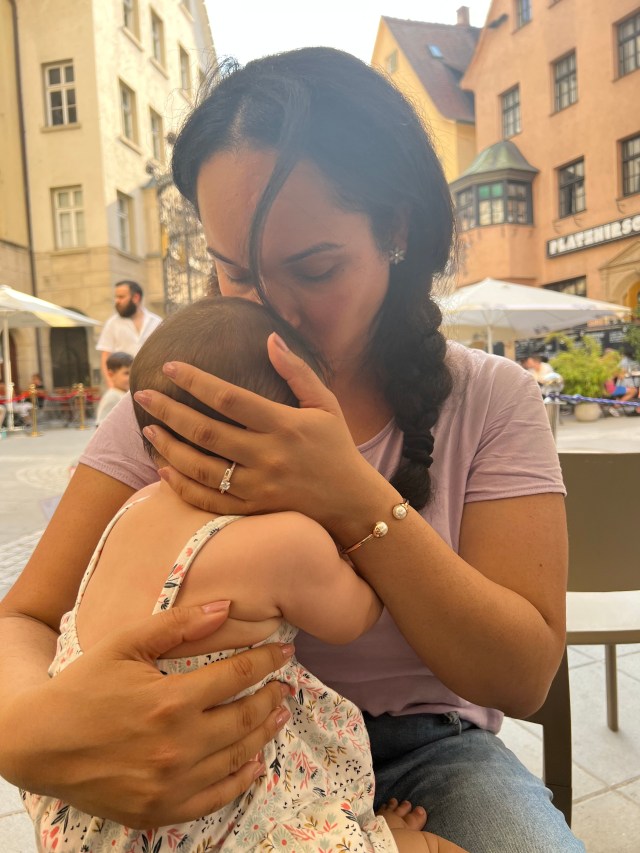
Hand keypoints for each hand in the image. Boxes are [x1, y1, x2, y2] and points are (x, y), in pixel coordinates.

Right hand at [6, 603, 292, 827]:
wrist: (37, 743)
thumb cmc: (82, 687)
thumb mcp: (126, 644)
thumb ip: (178, 625)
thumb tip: (226, 607)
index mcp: (171, 701)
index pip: (237, 676)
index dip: (266, 661)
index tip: (284, 652)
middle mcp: (177, 746)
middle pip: (244, 718)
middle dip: (271, 697)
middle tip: (285, 686)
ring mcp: (170, 784)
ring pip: (236, 757)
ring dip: (264, 733)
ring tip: (278, 715)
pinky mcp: (159, 810)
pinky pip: (214, 798)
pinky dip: (240, 780)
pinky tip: (254, 764)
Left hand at [133, 333, 383, 532]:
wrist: (353, 504)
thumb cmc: (337, 448)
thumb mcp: (326, 404)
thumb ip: (297, 371)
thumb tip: (270, 337)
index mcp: (285, 424)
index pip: (230, 398)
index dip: (196, 380)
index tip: (170, 366)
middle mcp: (268, 455)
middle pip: (206, 432)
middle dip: (169, 411)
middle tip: (143, 395)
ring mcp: (259, 487)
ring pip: (201, 468)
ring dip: (169, 447)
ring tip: (148, 429)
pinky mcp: (254, 511)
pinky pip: (208, 501)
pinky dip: (182, 486)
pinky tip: (164, 469)